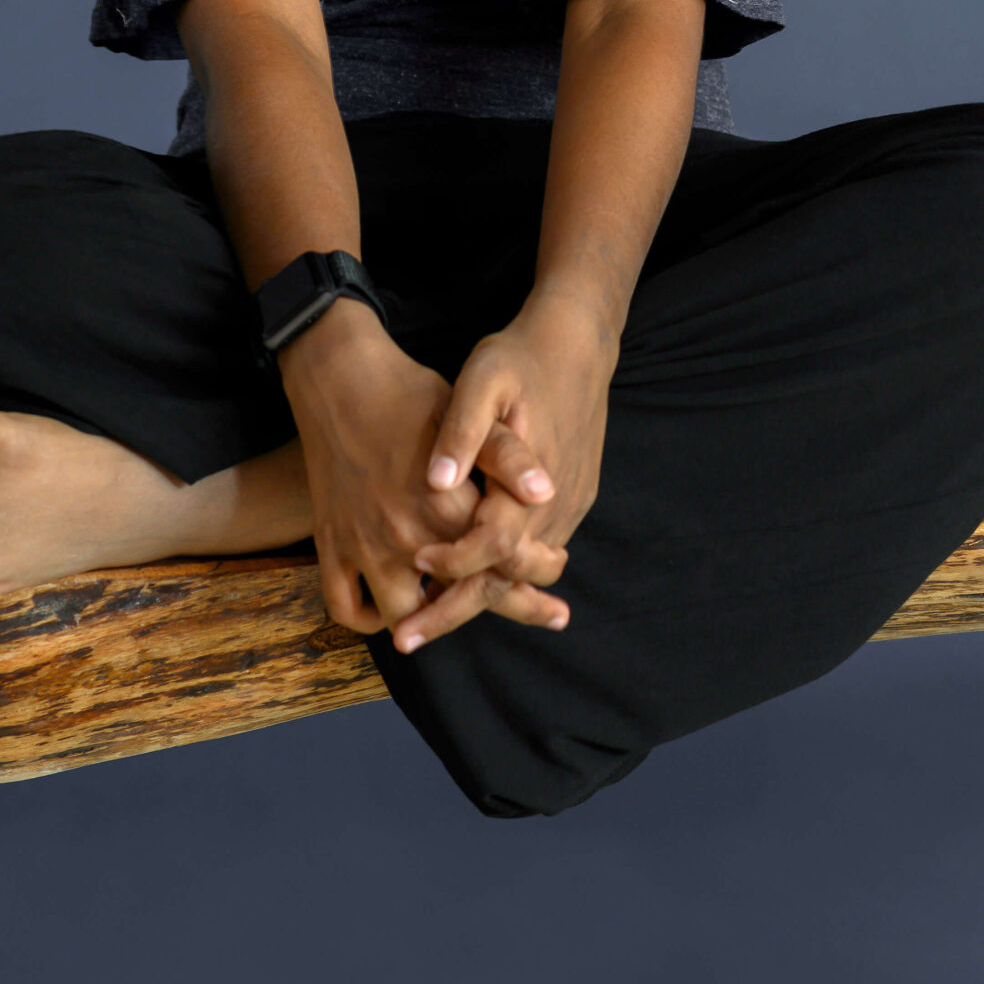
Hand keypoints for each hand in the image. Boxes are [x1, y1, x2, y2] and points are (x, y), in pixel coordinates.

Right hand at [277, 299, 570, 642]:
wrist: (341, 380)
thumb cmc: (411, 395)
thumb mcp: (467, 412)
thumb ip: (507, 457)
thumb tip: (547, 493)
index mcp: (441, 506)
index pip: (496, 561)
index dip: (532, 578)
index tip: (553, 580)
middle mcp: (403, 536)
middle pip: (459, 597)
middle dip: (506, 607)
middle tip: (547, 615)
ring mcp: (363, 546)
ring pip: (402, 616)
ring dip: (432, 619)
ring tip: (464, 610)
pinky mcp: (331, 546)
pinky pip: (345, 607)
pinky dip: (367, 617)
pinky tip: (396, 609)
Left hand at [400, 287, 617, 653]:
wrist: (579, 343)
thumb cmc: (522, 358)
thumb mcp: (484, 379)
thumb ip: (462, 433)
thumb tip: (437, 481)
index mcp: (527, 483)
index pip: (489, 549)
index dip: (450, 563)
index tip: (414, 564)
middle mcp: (552, 508)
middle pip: (502, 581)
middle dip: (452, 613)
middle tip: (404, 640)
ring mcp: (567, 511)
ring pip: (519, 574)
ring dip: (476, 599)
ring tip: (426, 618)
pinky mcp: (572, 504)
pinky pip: (534, 554)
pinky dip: (500, 574)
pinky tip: (468, 577)